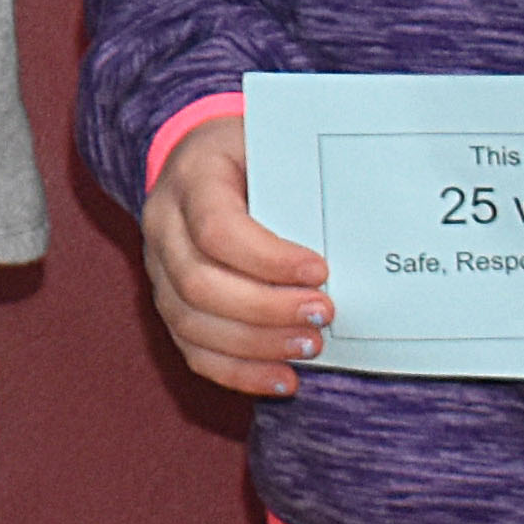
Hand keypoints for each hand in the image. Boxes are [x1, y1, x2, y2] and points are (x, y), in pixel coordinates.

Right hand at [139, 115, 332, 398]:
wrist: (205, 157)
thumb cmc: (255, 153)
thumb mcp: (276, 145)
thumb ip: (304, 179)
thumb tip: (366, 219)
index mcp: (192, 177)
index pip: (216, 229)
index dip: (267, 259)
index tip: (320, 271)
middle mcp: (163, 224)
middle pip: (198, 284)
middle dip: (266, 309)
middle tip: (324, 314)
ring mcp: (158, 267)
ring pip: (190, 322)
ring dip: (255, 345)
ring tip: (310, 346)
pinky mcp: (169, 301)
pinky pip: (192, 349)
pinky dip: (238, 372)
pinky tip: (282, 378)